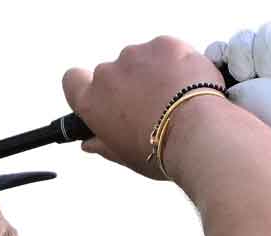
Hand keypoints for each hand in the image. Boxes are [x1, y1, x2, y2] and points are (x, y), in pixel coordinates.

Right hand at [62, 36, 228, 180]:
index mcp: (92, 102)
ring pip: (141, 60)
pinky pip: (165, 50)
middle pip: (112, 73)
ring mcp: (136, 55)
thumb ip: (102, 144)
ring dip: (153, 72)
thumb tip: (89, 142)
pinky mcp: (163, 44)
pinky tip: (187, 84)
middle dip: (128, 84)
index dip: (85, 85)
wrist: (198, 132)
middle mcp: (108, 74)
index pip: (73, 81)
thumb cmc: (160, 151)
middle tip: (151, 106)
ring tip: (175, 98)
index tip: (103, 95)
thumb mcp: (124, 155)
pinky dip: (175, 62)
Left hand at [207, 20, 270, 169]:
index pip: (220, 52)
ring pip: (265, 31)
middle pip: (241, 39)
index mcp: (243, 85)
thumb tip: (216, 52)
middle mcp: (264, 69)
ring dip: (269, 53)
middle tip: (263, 79)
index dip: (222, 55)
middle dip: (247, 56)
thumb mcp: (241, 99)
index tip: (235, 75)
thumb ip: (224, 75)